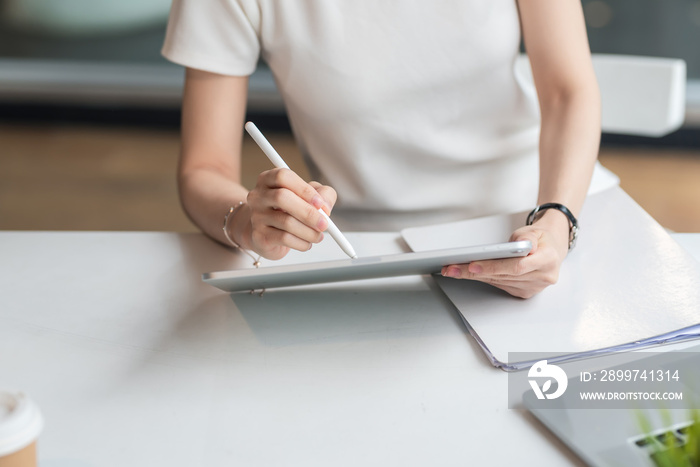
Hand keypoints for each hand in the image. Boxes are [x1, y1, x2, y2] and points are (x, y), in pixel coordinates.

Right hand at [239, 168, 336, 259]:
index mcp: (268, 179)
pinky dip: (301, 243)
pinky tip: (307, 243)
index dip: (304, 189)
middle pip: (282, 197)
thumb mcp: (307, 196)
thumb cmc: (288, 210)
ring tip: (318, 236)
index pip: (284, 177)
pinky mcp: (258, 235)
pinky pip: (284, 238)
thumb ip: (322, 194)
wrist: (266, 234)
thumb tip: (325, 207)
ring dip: (309, 232)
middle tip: (324, 224)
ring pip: (286, 222)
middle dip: (308, 213)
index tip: (320, 203)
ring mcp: (256, 216)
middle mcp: (258, 196)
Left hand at [440, 210, 570, 298]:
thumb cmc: (540, 239)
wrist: (551, 249)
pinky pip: (500, 285)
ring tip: (453, 270)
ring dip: (473, 277)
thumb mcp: (534, 231)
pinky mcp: (525, 292)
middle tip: (452, 268)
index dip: (493, 267)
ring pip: (498, 282)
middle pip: (502, 276)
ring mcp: (534, 287)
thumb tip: (512, 247)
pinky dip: (483, 279)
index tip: (472, 265)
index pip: (516, 266)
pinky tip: (467, 274)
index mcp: (548, 260)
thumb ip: (525, 237)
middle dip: (474, 272)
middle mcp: (542, 277)